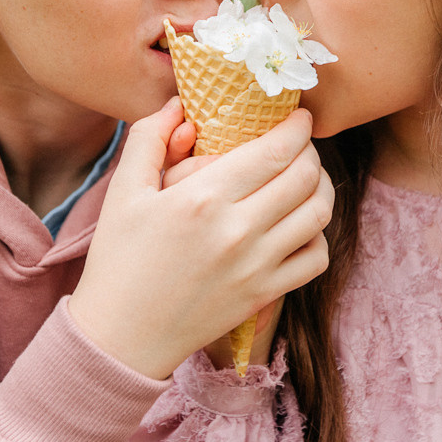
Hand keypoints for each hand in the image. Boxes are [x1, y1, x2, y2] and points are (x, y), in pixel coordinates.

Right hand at [66, 97, 332, 379]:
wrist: (121, 336)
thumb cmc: (119, 259)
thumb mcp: (123, 191)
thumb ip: (149, 138)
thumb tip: (179, 105)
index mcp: (203, 198)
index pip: (275, 151)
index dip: (297, 127)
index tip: (299, 116)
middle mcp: (237, 231)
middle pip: (305, 177)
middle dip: (310, 151)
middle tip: (300, 144)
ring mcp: (256, 266)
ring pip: (318, 214)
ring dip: (321, 187)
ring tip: (307, 177)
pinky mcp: (264, 295)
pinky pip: (315, 258)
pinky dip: (317, 235)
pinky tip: (299, 224)